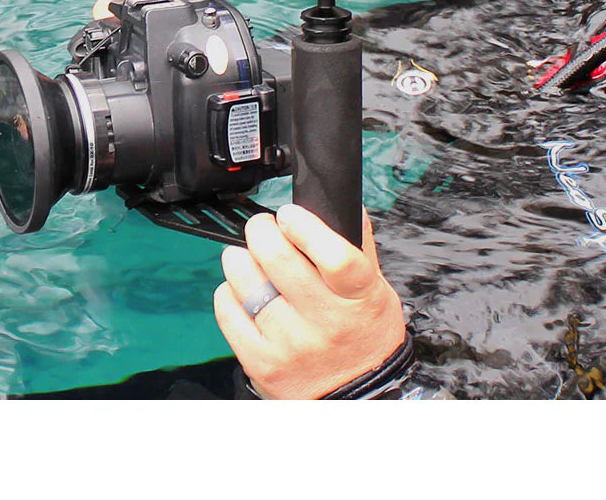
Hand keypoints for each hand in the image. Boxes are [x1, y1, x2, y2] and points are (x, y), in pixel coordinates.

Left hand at [214, 204, 406, 398]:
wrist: (358, 397)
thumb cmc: (366, 336)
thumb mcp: (377, 291)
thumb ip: (359, 248)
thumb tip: (346, 208)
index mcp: (358, 296)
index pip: (333, 255)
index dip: (306, 227)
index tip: (289, 214)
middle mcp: (325, 320)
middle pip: (279, 260)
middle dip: (261, 231)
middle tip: (262, 228)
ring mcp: (291, 343)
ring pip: (247, 282)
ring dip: (239, 258)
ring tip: (245, 256)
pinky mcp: (262, 362)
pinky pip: (229, 313)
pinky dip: (229, 292)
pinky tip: (240, 290)